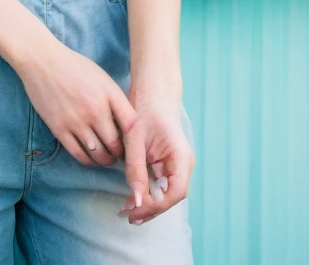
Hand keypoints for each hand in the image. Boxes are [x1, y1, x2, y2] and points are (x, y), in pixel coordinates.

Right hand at [17, 37, 137, 167]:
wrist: (43, 61)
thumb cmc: (74, 66)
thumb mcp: (101, 77)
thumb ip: (114, 99)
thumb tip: (124, 123)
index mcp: (108, 94)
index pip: (131, 124)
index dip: (136, 138)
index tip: (133, 142)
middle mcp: (95, 110)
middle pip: (116, 144)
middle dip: (120, 153)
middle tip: (120, 154)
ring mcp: (77, 122)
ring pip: (98, 154)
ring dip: (106, 160)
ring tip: (107, 158)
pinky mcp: (60, 129)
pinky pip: (79, 154)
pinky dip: (88, 161)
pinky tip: (91, 157)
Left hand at [117, 95, 193, 224]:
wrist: (152, 92)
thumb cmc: (145, 110)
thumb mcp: (136, 139)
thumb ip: (136, 169)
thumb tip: (135, 201)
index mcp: (181, 156)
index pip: (176, 191)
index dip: (156, 205)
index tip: (134, 208)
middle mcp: (183, 164)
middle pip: (171, 197)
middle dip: (150, 209)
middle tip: (125, 215)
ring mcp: (176, 166)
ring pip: (166, 195)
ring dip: (148, 205)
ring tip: (127, 213)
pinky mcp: (167, 165)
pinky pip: (160, 186)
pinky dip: (148, 195)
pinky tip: (132, 201)